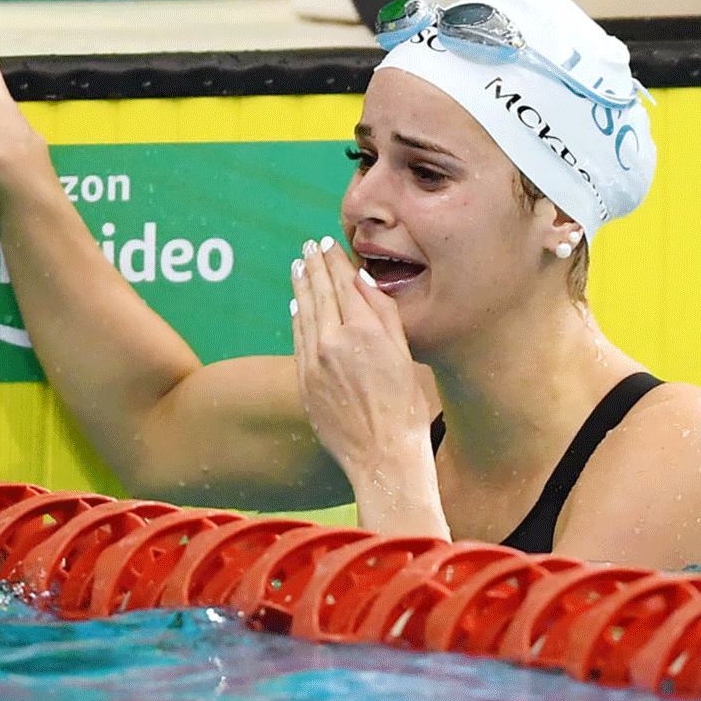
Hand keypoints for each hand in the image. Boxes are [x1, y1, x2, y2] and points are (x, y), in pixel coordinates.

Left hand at [290, 237, 448, 538]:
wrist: (382, 457)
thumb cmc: (405, 408)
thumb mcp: (404, 354)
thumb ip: (382, 313)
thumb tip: (361, 279)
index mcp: (364, 331)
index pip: (344, 284)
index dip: (334, 261)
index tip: (327, 243)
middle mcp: (334, 342)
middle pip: (320, 294)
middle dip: (314, 266)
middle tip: (308, 247)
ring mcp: (314, 363)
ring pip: (304, 314)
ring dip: (301, 287)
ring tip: (298, 267)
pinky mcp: (305, 382)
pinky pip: (297, 341)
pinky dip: (296, 318)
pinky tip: (295, 306)